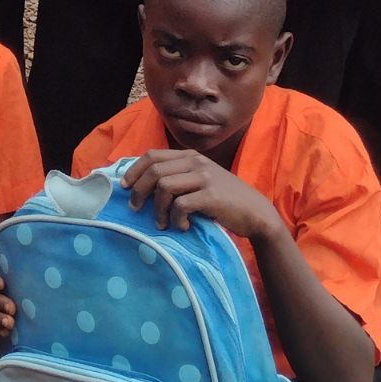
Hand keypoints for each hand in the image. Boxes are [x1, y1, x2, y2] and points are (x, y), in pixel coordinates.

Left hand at [121, 148, 280, 240]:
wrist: (255, 212)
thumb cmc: (223, 200)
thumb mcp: (200, 181)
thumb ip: (177, 177)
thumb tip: (141, 187)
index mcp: (190, 156)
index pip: (152, 155)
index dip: (134, 170)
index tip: (125, 187)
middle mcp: (196, 162)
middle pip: (154, 171)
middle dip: (139, 191)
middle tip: (136, 209)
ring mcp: (204, 177)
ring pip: (164, 187)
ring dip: (157, 209)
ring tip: (161, 223)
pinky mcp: (211, 195)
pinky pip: (180, 205)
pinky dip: (176, 219)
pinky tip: (182, 226)